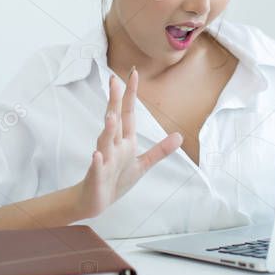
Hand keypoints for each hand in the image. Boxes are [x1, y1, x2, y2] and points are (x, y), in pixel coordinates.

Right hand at [75, 67, 182, 218]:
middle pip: (114, 120)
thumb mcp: (142, 165)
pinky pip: (96, 167)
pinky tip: (96, 154)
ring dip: (108, 129)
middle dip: (115, 101)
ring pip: (105, 142)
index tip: (133, 73)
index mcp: (124, 141)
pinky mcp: (96, 176)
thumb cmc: (116, 179)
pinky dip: (97, 161)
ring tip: (111, 116)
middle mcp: (113, 146)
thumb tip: (180, 136)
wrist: (95, 201)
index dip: (130, 94)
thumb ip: (160, 150)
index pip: (128, 113)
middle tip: (114, 81)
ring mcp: (104, 160)